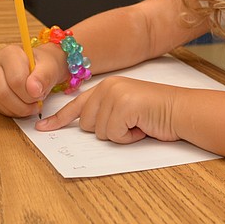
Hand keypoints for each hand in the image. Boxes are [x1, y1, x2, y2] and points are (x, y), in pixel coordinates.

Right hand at [0, 44, 67, 117]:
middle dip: (23, 104)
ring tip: (31, 105)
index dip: (30, 93)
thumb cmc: (43, 65)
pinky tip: (23, 106)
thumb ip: (44, 77)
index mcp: (9, 53)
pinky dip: (13, 111)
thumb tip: (33, 90)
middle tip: (36, 103)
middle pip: (3, 92)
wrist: (39, 67)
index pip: (16, 80)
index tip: (40, 94)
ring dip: (18, 109)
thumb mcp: (50, 68)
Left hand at [35, 77, 181, 143]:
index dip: (59, 119)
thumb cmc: (156, 113)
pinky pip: (114, 134)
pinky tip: (142, 126)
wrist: (181, 110)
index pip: (77, 105)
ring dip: (120, 135)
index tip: (43, 129)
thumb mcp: (125, 109)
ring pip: (99, 132)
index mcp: (106, 86)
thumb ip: (105, 112)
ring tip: (138, 123)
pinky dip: (129, 137)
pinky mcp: (123, 106)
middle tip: (130, 123)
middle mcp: (107, 87)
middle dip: (108, 131)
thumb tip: (85, 126)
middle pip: (86, 124)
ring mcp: (114, 95)